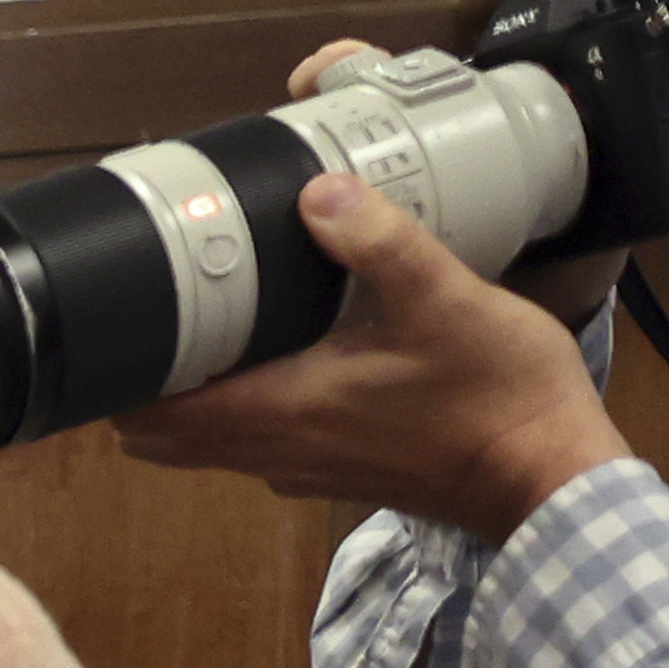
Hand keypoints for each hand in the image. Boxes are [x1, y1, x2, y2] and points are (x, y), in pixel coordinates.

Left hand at [107, 153, 628, 537]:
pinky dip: (242, 406)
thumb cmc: (500, 398)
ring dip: (192, 396)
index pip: (150, 418)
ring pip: (206, 441)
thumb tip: (319, 194)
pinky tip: (277, 356)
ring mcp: (299, 467)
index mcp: (278, 414)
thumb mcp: (445, 301)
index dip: (119, 377)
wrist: (549, 473)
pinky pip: (257, 440)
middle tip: (157, 316)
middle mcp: (273, 452)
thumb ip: (379, 244)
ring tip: (208, 327)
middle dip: (144, 383)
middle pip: (162, 435)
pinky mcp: (331, 469)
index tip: (120, 325)